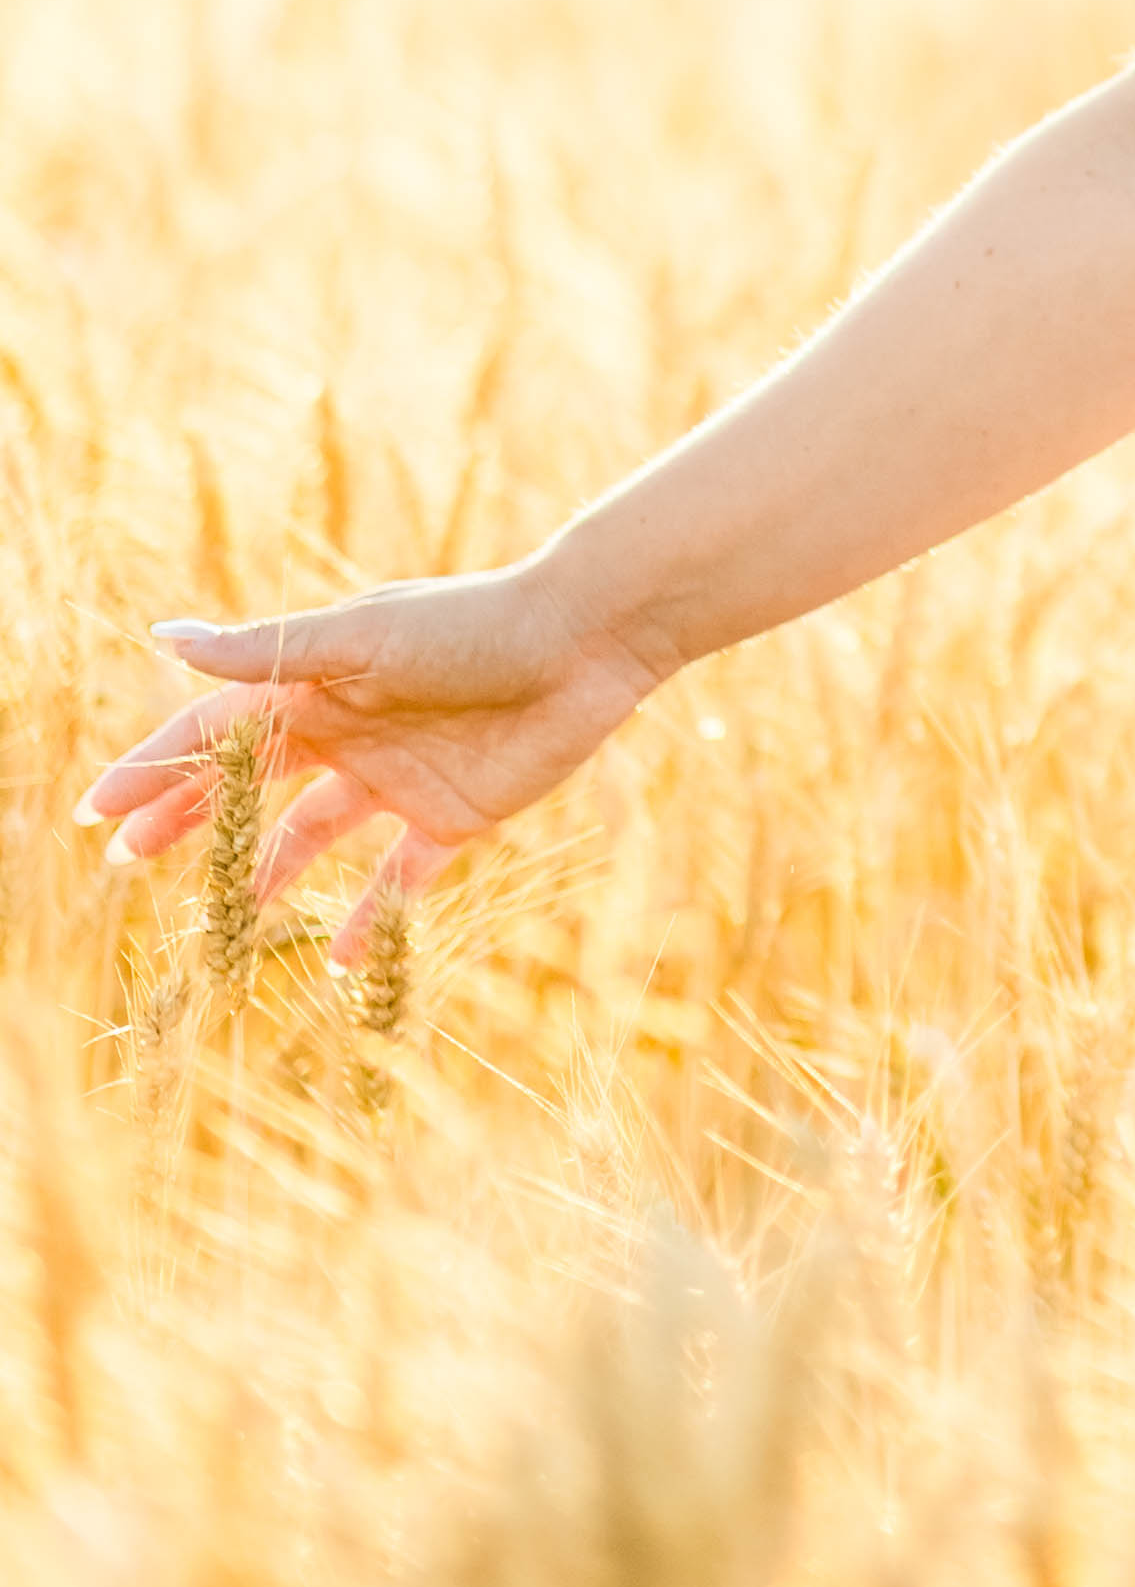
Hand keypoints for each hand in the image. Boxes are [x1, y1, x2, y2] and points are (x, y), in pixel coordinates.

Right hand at [79, 566, 665, 967]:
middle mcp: (349, 731)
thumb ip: (267, 650)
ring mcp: (397, 778)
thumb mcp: (362, 636)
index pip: (216, 732)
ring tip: (223, 922)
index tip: (96, 810)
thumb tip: (162, 637)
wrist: (586, 641)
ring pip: (313, 836)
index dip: (155, 769)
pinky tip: (334, 961)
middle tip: (127, 864)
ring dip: (269, 875)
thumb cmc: (472, 625)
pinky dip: (370, 919)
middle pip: (250, 786)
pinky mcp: (452, 817)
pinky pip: (399, 879)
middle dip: (188, 821)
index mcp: (319, 685)